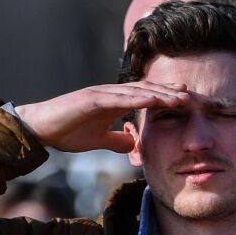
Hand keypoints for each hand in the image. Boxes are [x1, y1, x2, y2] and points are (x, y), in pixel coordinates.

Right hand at [13, 82, 194, 154]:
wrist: (39, 130)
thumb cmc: (67, 131)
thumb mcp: (100, 139)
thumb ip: (117, 140)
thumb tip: (133, 144)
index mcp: (115, 102)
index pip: (147, 97)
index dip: (168, 97)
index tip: (189, 101)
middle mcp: (111, 94)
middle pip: (148, 90)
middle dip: (172, 92)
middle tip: (196, 96)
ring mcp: (101, 95)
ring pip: (137, 91)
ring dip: (161, 93)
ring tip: (183, 96)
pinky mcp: (91, 100)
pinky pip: (119, 98)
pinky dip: (138, 98)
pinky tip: (155, 98)